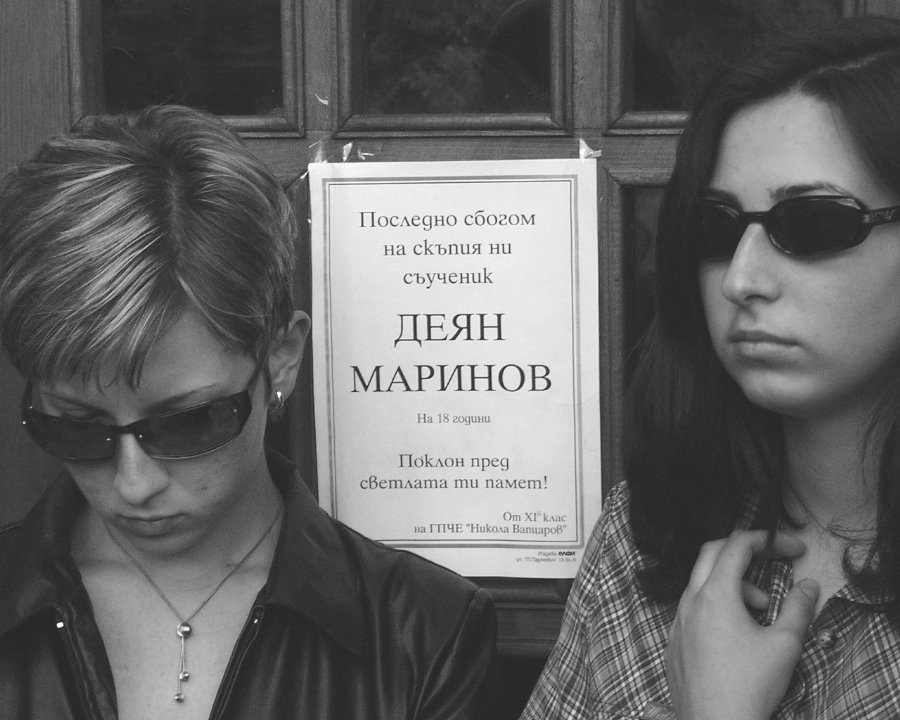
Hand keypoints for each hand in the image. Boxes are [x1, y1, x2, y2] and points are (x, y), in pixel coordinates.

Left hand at [665, 530, 819, 719]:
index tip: (793, 549)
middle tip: (770, 563)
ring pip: (701, 584)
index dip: (767, 540)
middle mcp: (689, 602)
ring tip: (758, 611)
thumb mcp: (784, 644)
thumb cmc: (749, 686)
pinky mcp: (674, 642)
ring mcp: (677, 622)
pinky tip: (735, 634)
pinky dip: (716, 606)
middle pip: (711, 553)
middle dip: (744, 552)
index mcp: (714, 594)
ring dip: (732, 586)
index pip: (736, 546)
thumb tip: (808, 586)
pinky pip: (692, 608)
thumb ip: (798, 608)